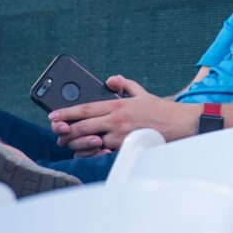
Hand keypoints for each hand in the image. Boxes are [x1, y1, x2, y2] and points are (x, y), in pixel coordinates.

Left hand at [49, 75, 194, 153]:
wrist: (179, 125)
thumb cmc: (161, 110)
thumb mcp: (142, 93)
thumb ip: (124, 84)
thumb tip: (110, 79)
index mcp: (118, 106)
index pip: (85, 109)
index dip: (66, 112)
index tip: (53, 115)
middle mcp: (115, 121)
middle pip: (81, 127)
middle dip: (65, 131)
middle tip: (57, 132)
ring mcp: (119, 137)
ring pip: (88, 143)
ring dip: (76, 144)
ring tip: (70, 143)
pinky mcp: (124, 149)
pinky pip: (100, 153)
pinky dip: (91, 153)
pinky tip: (87, 151)